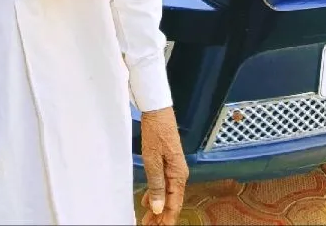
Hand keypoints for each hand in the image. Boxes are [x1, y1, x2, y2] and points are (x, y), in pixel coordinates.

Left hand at [140, 106, 188, 224]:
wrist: (157, 110)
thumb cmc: (155, 132)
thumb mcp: (153, 160)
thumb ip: (156, 185)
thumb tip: (159, 209)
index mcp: (178, 174)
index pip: (174, 204)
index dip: (167, 219)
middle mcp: (179, 173)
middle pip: (172, 201)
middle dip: (161, 216)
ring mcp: (174, 167)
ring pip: (167, 194)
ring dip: (158, 207)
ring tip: (147, 219)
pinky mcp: (168, 161)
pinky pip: (164, 184)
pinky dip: (156, 194)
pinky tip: (148, 200)